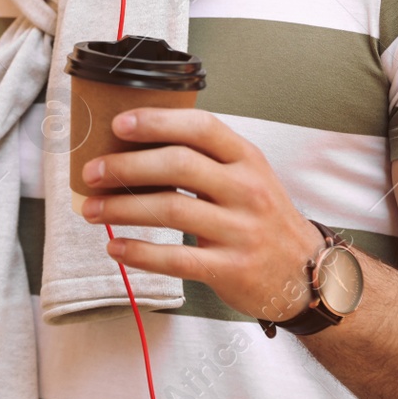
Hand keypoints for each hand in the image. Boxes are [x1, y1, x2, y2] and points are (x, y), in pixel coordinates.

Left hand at [78, 106, 325, 322]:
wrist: (306, 275)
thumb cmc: (263, 217)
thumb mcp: (247, 176)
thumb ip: (204, 159)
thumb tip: (134, 145)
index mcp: (247, 159)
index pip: (201, 129)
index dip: (157, 122)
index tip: (118, 125)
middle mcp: (247, 190)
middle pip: (178, 165)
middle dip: (126, 166)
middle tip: (91, 172)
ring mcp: (241, 231)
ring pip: (170, 210)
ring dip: (122, 208)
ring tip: (91, 209)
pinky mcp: (231, 269)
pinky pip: (176, 259)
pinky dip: (139, 253)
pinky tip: (115, 247)